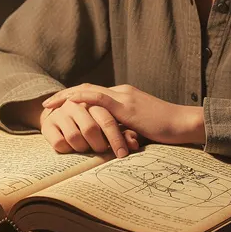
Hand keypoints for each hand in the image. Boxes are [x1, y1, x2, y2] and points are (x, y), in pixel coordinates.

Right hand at [40, 101, 140, 157]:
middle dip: (99, 145)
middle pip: (90, 129)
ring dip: (83, 148)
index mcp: (94, 102)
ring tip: (86, 148)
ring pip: (75, 137)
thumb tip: (135, 144)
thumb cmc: (91, 120)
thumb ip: (124, 132)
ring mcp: (61, 113)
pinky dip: (67, 150)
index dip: (116, 139)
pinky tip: (70, 148)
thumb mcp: (109, 122)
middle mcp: (76, 105)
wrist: (58, 111)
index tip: (123, 155)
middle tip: (102, 152)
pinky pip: (59, 143)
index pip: (108, 120)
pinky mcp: (48, 124)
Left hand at [41, 84, 204, 145]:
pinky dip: (80, 99)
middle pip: (87, 89)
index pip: (94, 94)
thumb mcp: (140, 130)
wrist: (183, 124)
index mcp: (125, 97)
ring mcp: (124, 97)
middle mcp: (122, 92)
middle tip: (47, 103)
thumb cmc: (166, 131)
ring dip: (67, 97)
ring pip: (88, 91)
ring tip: (49, 105)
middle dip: (65, 96)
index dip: (75, 99)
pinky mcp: (127, 105)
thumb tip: (110, 141)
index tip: (59, 107)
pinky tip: (68, 103)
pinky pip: (99, 98)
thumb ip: (124, 130)